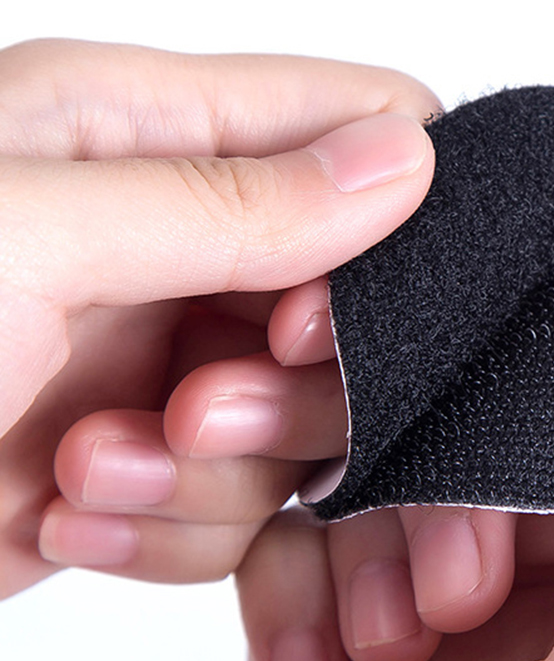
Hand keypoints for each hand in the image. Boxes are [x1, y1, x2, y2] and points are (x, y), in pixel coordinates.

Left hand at [0, 38, 438, 596]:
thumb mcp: (23, 239)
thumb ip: (232, 199)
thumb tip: (407, 159)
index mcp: (142, 130)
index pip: (358, 128)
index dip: (383, 225)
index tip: (308, 317)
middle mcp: (168, 238)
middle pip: (352, 301)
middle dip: (294, 386)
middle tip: (194, 414)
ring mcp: (163, 353)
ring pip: (304, 419)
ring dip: (220, 474)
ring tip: (89, 475)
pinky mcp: (147, 459)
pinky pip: (243, 503)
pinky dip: (176, 532)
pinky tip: (67, 523)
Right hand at [193, 326, 553, 660]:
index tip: (549, 363)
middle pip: (529, 463)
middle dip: (466, 493)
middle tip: (448, 591)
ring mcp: (449, 646)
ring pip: (409, 489)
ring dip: (371, 552)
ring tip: (370, 660)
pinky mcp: (335, 655)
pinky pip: (313, 548)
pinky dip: (296, 595)